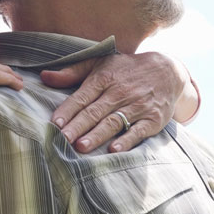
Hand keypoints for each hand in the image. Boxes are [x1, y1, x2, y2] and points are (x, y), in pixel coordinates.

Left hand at [41, 52, 186, 152]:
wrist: (168, 71)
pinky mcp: (153, 119)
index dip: (68, 110)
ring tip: (81, 147)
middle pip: (95, 112)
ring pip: (114, 122)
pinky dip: (127, 141)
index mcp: (104, 78)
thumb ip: (72, 72)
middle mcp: (120, 92)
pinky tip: (114, 150)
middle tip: (63, 139)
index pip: (82, 96)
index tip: (55, 123)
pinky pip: (138, 131)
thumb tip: (44, 76)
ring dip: (97, 135)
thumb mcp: (100, 63)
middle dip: (78, 127)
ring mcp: (138, 106)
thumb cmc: (126, 70)